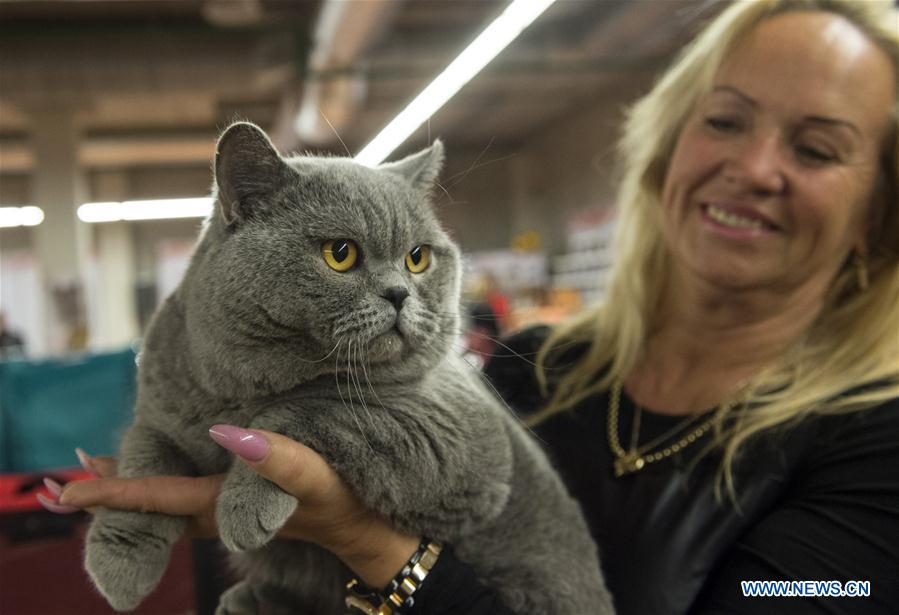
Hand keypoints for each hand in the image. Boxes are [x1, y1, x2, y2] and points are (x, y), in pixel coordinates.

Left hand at [53, 428, 419, 587]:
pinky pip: (185, 496)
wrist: (364, 524)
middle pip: (149, 506)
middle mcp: (217, 511)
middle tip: (66, 484)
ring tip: (100, 475)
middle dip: (109, 495)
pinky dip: (161, 485)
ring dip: (131, 490)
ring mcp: (228, 510)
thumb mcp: (315, 473)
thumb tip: (223, 433)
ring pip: (164, 504)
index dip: (112, 492)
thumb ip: (275, 457)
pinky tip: (166, 468)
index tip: (69, 489)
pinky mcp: (241, 502)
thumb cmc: (343, 498)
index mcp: (225, 503)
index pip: (157, 498)